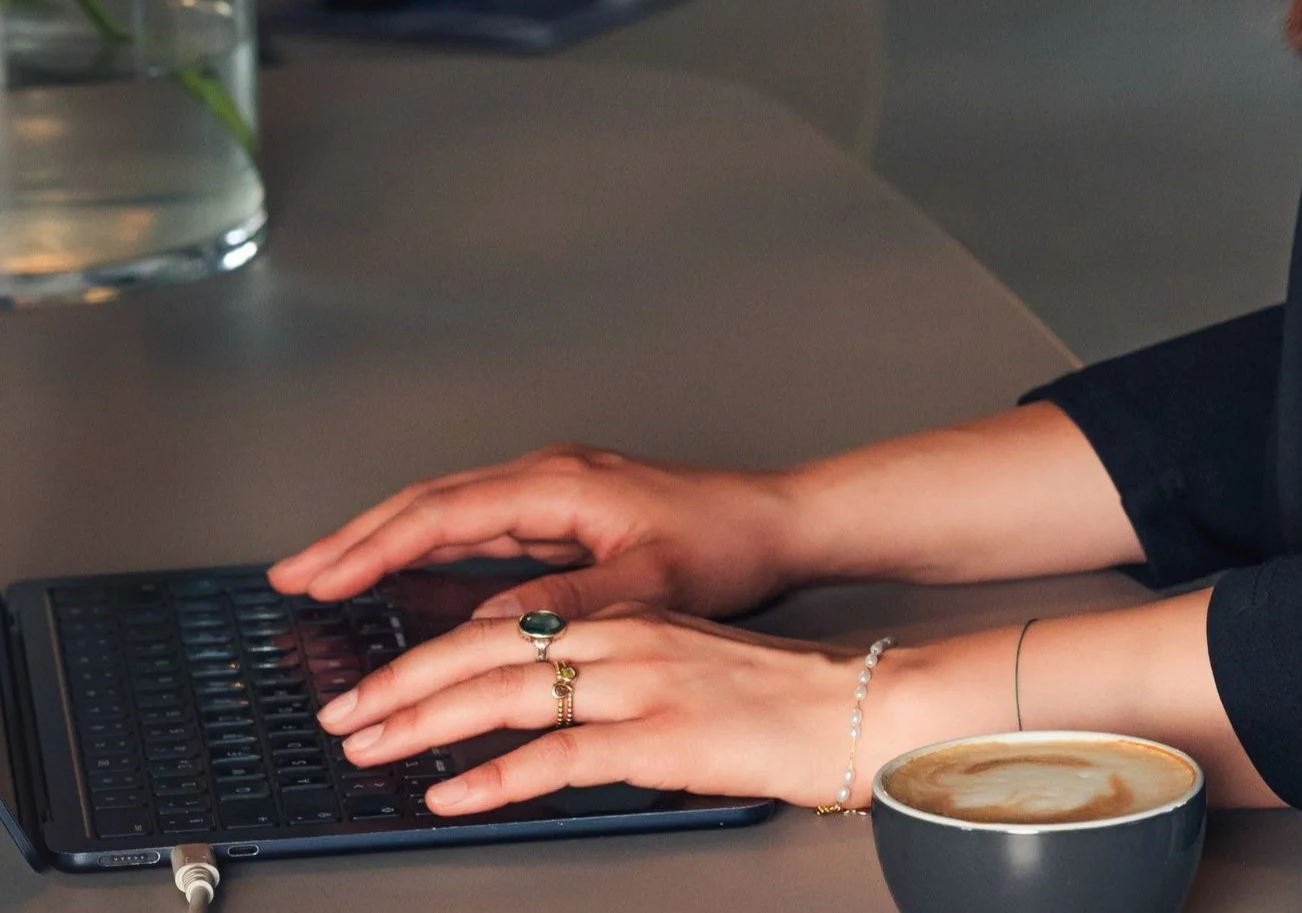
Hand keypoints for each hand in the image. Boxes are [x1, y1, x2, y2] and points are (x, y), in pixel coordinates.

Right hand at [268, 445, 808, 621]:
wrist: (774, 522)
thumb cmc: (724, 547)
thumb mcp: (647, 586)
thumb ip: (566, 603)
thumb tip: (490, 625)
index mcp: (562, 484)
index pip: (445, 512)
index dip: (375, 546)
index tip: (320, 575)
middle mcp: (551, 474)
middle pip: (432, 501)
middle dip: (356, 536)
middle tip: (291, 572)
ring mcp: (555, 487)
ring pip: (448, 507)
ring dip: (384, 536)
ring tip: (324, 569)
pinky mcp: (564, 506)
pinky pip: (475, 519)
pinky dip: (425, 539)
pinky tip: (399, 564)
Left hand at [317, 607, 1013, 816]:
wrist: (849, 707)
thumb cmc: (769, 698)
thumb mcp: (678, 665)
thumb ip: (610, 673)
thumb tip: (537, 703)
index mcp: (627, 616)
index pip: (504, 625)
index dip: (428, 655)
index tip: (375, 684)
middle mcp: (626, 637)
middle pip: (489, 651)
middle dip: (402, 685)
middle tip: (343, 715)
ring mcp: (641, 683)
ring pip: (510, 694)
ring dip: (426, 725)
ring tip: (371, 749)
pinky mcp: (660, 735)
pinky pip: (558, 755)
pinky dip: (495, 776)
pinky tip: (452, 794)